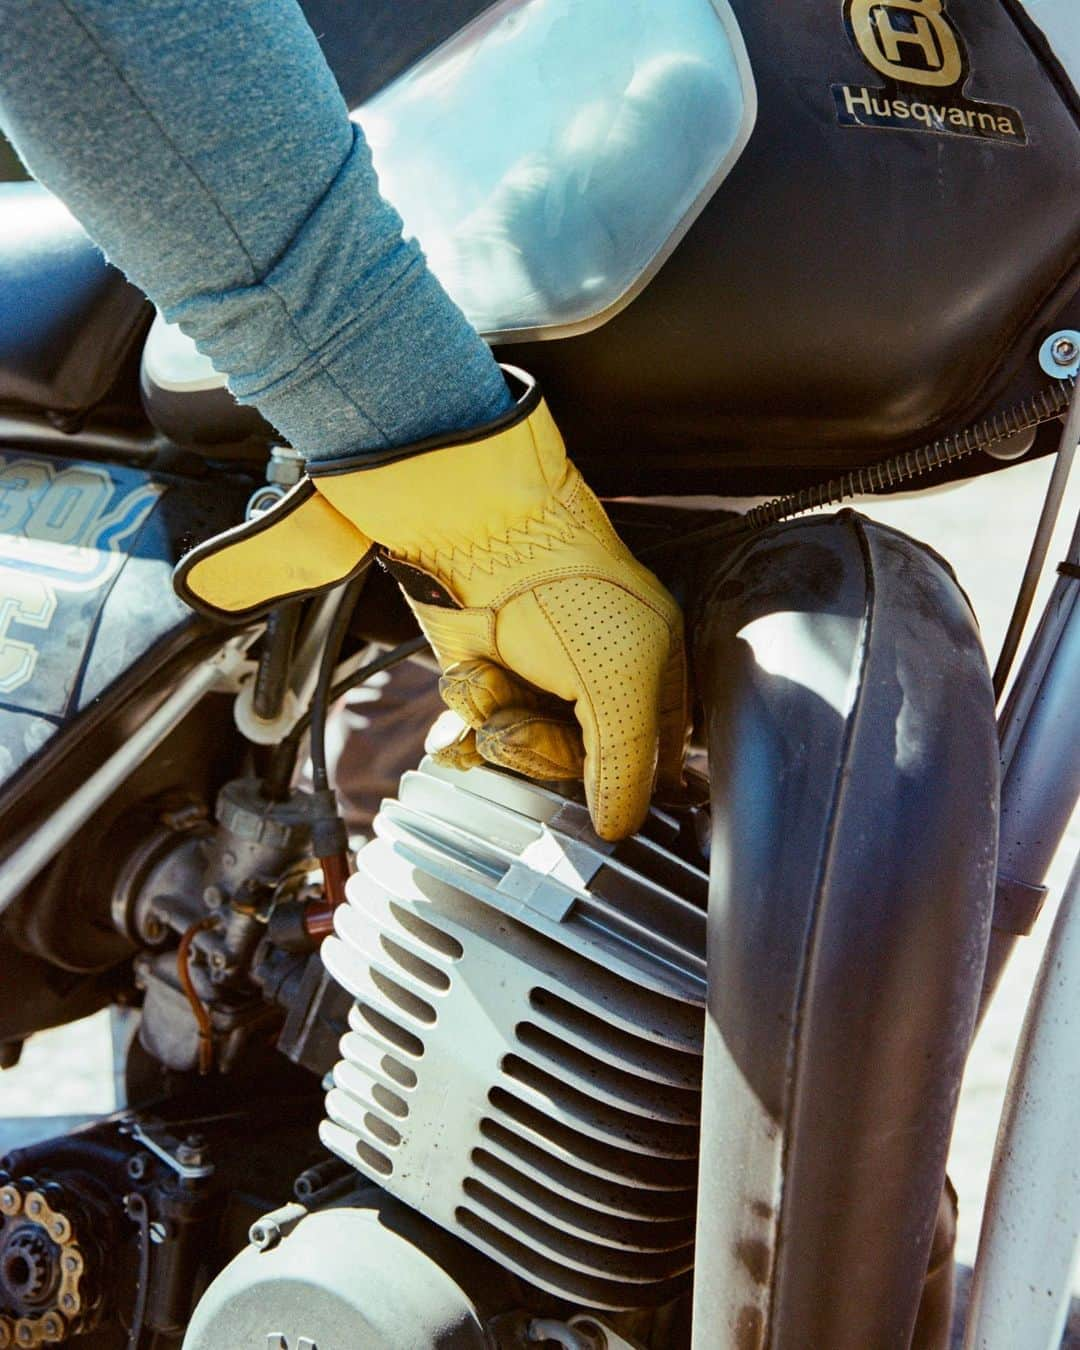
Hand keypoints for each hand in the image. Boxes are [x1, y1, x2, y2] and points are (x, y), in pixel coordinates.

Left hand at [174, 368, 686, 839]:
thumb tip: (618, 831)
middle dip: (542, 752)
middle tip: (521, 723)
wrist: (479, 534)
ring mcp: (543, 686)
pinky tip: (469, 684)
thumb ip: (624, 764)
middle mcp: (600, 689)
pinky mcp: (491, 681)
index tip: (597, 807)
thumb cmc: (568, 587)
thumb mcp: (618, 679)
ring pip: (524, 757)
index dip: (624, 789)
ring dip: (499, 728)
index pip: (652, 768)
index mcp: (656, 679)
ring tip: (490, 681)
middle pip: (578, 771)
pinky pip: (480, 735)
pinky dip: (467, 719)